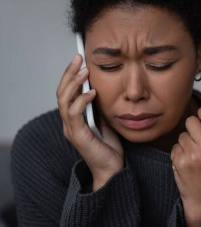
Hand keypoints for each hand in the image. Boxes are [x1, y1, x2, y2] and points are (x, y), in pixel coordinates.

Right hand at [57, 54, 123, 190]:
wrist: (112, 170)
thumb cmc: (109, 147)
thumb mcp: (105, 121)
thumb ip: (98, 108)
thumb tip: (99, 90)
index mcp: (75, 119)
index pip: (67, 93)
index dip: (71, 76)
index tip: (80, 60)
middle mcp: (69, 123)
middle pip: (61, 93)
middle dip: (69, 73)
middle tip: (78, 57)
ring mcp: (72, 130)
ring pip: (64, 101)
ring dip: (74, 84)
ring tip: (85, 71)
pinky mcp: (78, 136)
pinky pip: (75, 114)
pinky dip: (81, 101)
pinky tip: (91, 92)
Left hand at [171, 106, 200, 226]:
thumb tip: (200, 111)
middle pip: (191, 121)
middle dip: (191, 129)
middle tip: (197, 140)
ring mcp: (193, 154)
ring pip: (181, 135)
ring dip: (185, 144)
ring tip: (194, 156)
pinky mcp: (180, 162)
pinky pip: (174, 147)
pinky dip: (178, 154)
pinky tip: (187, 163)